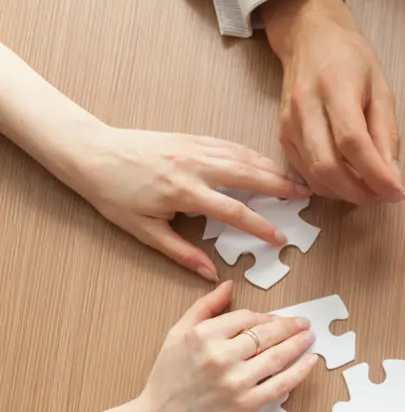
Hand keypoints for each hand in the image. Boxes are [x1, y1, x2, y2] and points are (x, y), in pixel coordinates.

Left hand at [72, 127, 310, 279]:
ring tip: (294, 178)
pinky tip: (263, 161)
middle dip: (280, 185)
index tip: (279, 236)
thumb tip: (209, 274)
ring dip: (270, 167)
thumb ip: (181, 253)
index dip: (260, 225)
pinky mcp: (190, 138)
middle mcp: (194, 166)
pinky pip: (228, 145)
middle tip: (305, 195)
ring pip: (242, 156)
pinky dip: (250, 153)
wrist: (92, 154)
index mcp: (184, 192)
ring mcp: (193, 148)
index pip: (234, 211)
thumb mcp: (144, 232)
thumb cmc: (113, 195)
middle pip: (248, 175)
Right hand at [131, 281, 315, 411]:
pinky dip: (299, 372)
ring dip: (298, 345)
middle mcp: (221, 355)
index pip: (246, 317)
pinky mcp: (245, 405)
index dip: (266, 317)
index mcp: (203, 335)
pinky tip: (310, 362)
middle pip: (266, 334)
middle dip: (289, 327)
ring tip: (309, 338)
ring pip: (277, 356)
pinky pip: (280, 384)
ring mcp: (235, 381)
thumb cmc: (165, 382)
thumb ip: (203, 308)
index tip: (277, 319)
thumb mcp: (176, 336)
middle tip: (303, 324)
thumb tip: (227, 286)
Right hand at [262, 0, 402, 203]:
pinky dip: (329, 185)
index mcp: (334, 87)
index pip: (353, 142)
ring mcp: (289, 123)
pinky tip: (347, 180)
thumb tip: (392, 175)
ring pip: (315, 176)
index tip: (396, 191)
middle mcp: (305, 107)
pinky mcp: (283, 135)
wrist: (307, 37)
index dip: (375, 174)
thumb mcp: (380, 87)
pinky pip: (305, 173)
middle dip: (359, 192)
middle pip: (328, 166)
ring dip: (345, 193)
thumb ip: (386, 132)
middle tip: (382, 196)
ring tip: (368, 190)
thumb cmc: (348, 57)